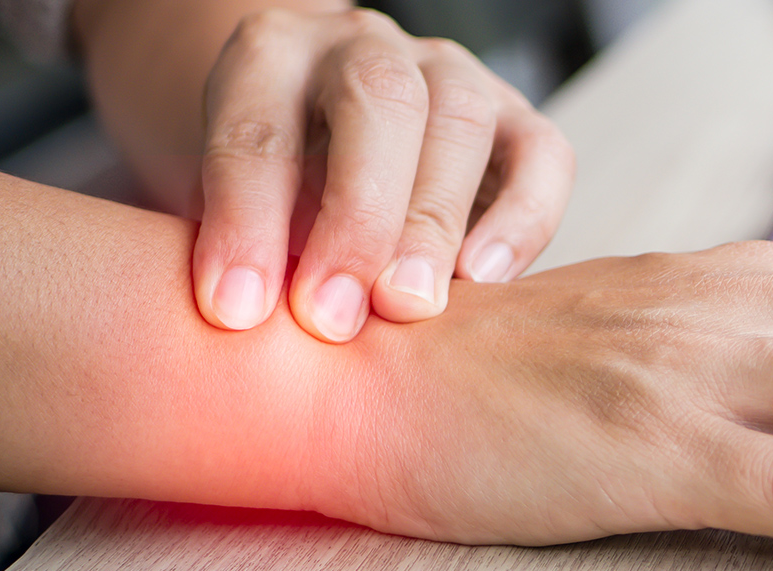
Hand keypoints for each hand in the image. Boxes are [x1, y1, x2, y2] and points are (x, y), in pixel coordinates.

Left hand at [191, 8, 571, 342]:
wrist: (327, 150)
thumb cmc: (271, 196)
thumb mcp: (230, 205)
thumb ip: (240, 244)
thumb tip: (246, 320)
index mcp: (272, 55)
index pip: (258, 127)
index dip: (245, 221)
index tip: (236, 311)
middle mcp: (364, 47)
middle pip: (379, 103)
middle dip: (357, 218)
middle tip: (332, 316)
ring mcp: (451, 73)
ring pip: (462, 121)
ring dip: (433, 223)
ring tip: (407, 306)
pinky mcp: (517, 116)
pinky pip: (543, 155)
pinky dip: (521, 219)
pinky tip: (485, 281)